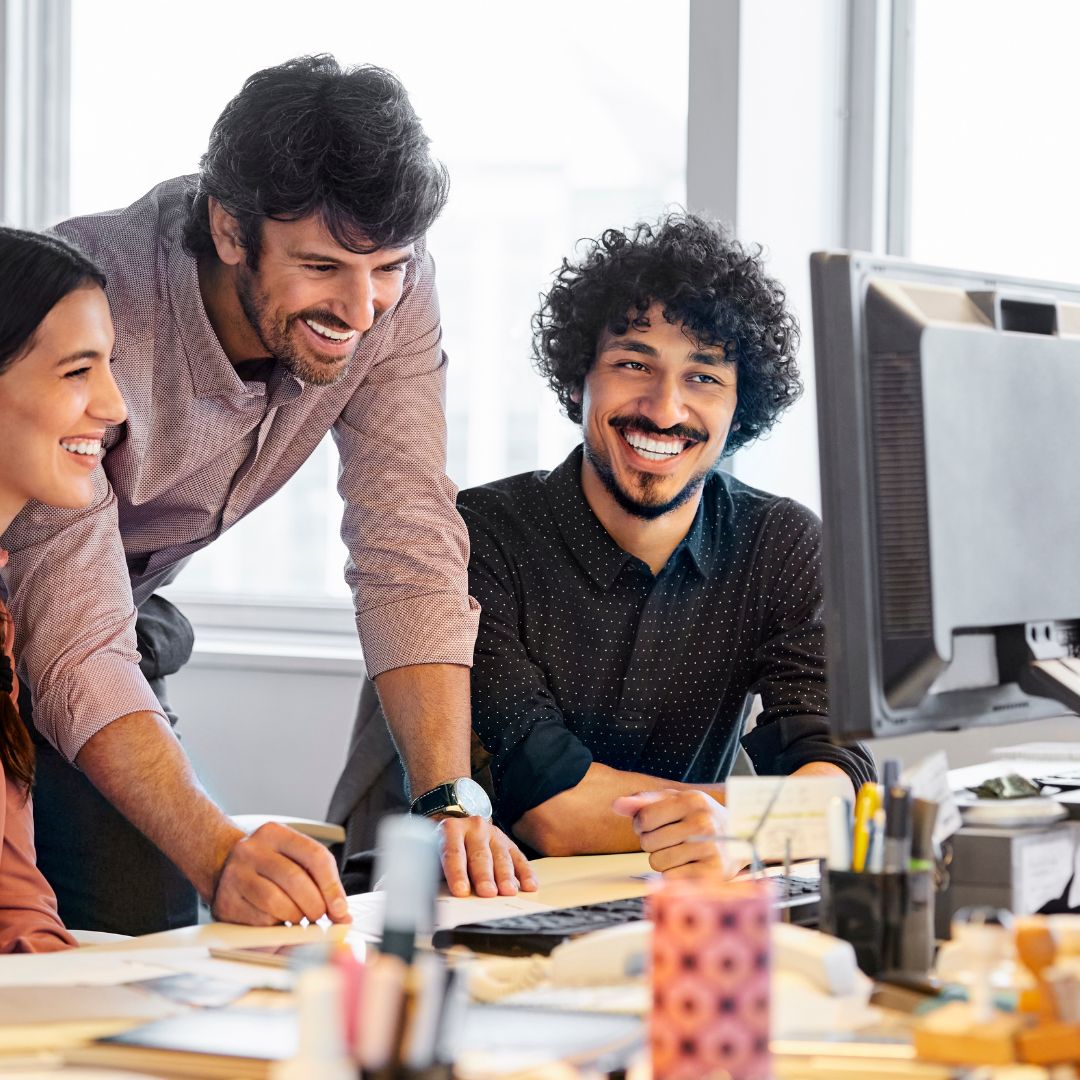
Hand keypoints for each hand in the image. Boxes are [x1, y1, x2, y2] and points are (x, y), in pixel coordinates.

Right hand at [211, 822, 350, 925]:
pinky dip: (275, 925)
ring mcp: (236, 875)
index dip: (332, 886)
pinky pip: (259, 920)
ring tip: (297, 916)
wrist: (221, 867)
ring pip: (276, 902)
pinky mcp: (226, 902)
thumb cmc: (267, 866)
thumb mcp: (293, 859)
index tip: (340, 908)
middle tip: (319, 916)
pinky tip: (276, 919)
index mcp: (275, 833)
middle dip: (315, 905)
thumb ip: (319, 880)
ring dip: (294, 916)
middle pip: (296, 880)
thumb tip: (342, 914)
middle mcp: (252, 850)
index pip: (315, 856)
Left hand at [436, 816, 536, 897]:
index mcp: (451, 830)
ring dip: (505, 876)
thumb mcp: (433, 855)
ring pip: (500, 857)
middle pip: (479, 855)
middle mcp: (474, 828)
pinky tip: (529, 885)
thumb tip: (434, 896)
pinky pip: (519, 858)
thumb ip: (435, 871)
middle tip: (487, 892)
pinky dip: (525, 873)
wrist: (457, 829)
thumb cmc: (443, 848)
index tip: (461, 891)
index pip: (453, 853)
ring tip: (508, 891)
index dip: (457, 873)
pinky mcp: (508, 843)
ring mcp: (494, 834)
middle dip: (484, 876)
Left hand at [612, 789, 731, 877]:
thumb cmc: (700, 819)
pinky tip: (689, 865)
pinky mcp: (713, 873)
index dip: (641, 825)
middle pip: (648, 842)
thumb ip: (644, 802)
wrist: (740, 841)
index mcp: (692, 800)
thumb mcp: (676, 802)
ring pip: (657, 862)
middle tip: (671, 840)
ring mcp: (711, 848)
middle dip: (653, 843)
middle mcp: (704, 822)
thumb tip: (617, 805)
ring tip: (680, 852)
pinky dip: (674, 874)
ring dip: (663, 860)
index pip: (643, 818)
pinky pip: (671, 878)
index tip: (653, 826)